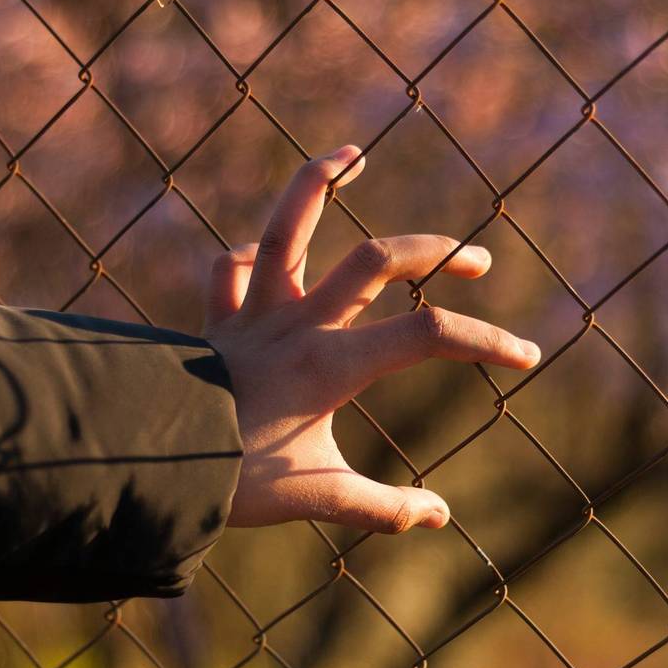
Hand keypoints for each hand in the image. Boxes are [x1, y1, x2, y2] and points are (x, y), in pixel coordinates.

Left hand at [205, 145, 540, 533]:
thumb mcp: (320, 497)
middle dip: (437, 252)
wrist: (141, 460)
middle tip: (476, 262)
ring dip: (320, 183)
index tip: (526, 357)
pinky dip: (249, 255)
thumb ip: (385, 508)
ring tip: (351, 151)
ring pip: (289, 227)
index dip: (487, 340)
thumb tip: (440, 516)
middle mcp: (297, 323)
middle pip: (377, 258)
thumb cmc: (233, 480)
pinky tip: (265, 249)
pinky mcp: (216, 320)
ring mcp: (254, 313)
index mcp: (331, 364)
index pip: (428, 334)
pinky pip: (229, 268)